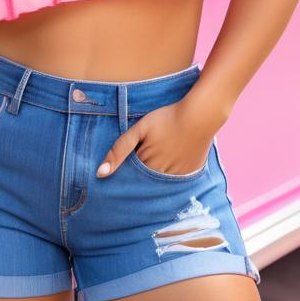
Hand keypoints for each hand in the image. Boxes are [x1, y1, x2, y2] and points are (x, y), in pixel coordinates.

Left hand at [94, 97, 219, 177]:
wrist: (199, 116)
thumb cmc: (167, 118)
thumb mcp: (139, 129)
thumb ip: (120, 149)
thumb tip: (100, 173)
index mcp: (146, 166)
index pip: (129, 178)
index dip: (124, 174)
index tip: (120, 173)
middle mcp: (161, 176)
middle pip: (144, 183)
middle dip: (137, 180)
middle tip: (140, 165)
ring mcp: (177, 177)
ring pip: (159, 184)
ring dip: (153, 180)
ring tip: (156, 162)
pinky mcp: (190, 174)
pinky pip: (175, 182)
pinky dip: (169, 178)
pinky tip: (170, 163)